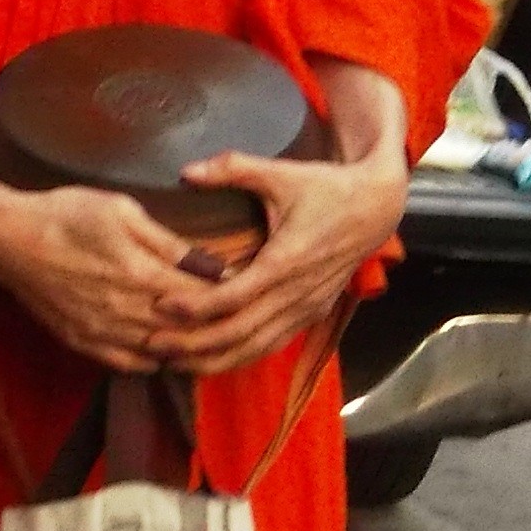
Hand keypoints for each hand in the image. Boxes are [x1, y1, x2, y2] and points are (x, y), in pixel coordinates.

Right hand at [0, 181, 218, 375]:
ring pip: (159, 353)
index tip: (245, 290)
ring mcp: (101, 331)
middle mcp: (124, 311)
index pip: (199, 297)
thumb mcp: (122, 211)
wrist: (6, 238)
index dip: (226, 297)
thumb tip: (212, 263)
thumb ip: (168, 242)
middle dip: (211, 327)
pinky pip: (127, 364)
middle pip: (184, 331)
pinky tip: (165, 350)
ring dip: (185, 349)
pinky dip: (152, 361)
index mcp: (139, 275)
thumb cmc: (64, 214)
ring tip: (207, 338)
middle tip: (233, 319)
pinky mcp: (81, 341)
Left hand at [152, 143, 406, 376]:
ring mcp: (306, 308)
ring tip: (173, 361)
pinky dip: (238, 357)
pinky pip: (270, 345)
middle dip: (193, 343)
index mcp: (286, 260)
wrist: (377, 208)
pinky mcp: (310, 314)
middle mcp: (296, 293)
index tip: (160, 305)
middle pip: (238, 333)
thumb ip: (233, 168)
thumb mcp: (282, 173)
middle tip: (153, 344)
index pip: (233, 296)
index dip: (195, 306)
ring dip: (213, 359)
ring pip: (254, 348)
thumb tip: (186, 171)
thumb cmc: (327, 188)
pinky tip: (210, 360)